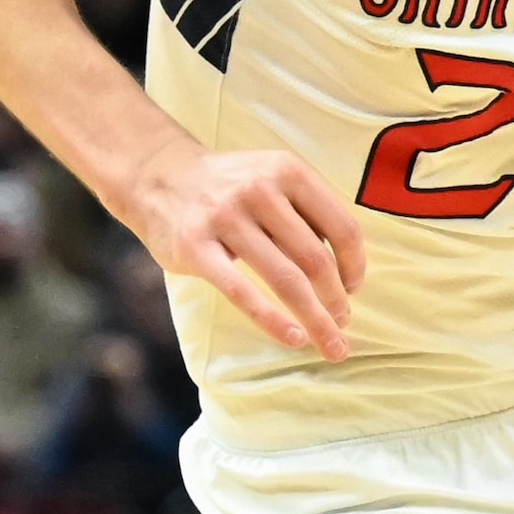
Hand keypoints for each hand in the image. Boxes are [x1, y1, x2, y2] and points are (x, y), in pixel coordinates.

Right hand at [115, 144, 364, 357]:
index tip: (353, 289)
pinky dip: (272, 320)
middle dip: (337, 301)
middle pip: (316, 259)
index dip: (355, 266)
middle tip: (342, 326)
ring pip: (286, 279)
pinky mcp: (196, 247)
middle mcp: (260, 189)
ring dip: (315, 318)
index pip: (342, 227)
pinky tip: (292, 338)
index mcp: (288, 171)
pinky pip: (241, 291)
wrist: (158, 174)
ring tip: (329, 343)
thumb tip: (345, 271)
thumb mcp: (271, 178)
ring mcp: (226, 217)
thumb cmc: (228, 187)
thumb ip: (306, 213)